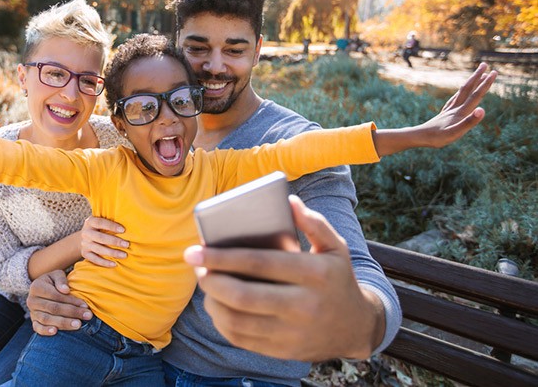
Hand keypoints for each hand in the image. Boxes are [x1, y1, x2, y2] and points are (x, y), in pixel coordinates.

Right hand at [26, 270, 92, 335]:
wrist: (43, 289)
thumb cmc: (53, 281)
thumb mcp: (57, 275)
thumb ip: (61, 280)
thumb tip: (65, 290)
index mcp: (36, 287)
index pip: (56, 295)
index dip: (71, 301)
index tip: (85, 305)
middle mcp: (32, 300)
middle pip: (53, 308)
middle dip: (72, 312)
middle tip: (87, 316)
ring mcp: (32, 312)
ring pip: (47, 319)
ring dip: (63, 323)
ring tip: (78, 324)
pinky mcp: (34, 322)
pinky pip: (38, 328)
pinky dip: (45, 331)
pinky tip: (55, 332)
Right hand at [80, 216, 127, 267]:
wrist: (85, 236)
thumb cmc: (100, 227)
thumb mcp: (102, 220)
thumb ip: (111, 220)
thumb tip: (129, 223)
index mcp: (90, 222)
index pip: (100, 223)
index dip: (111, 226)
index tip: (123, 230)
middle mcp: (86, 232)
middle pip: (100, 237)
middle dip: (115, 241)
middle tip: (127, 244)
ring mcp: (84, 244)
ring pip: (98, 249)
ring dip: (112, 253)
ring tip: (124, 255)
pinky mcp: (84, 253)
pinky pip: (94, 259)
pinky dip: (104, 262)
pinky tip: (114, 264)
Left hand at [184, 195, 383, 360]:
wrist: (356, 327)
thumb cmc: (337, 279)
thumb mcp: (336, 247)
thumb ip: (314, 223)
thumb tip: (289, 200)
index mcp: (315, 274)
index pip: (260, 263)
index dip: (223, 257)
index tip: (197, 250)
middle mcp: (304, 306)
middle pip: (243, 296)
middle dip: (211, 280)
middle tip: (196, 266)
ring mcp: (293, 333)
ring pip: (237, 321)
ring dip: (212, 302)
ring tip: (206, 283)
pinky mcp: (283, 351)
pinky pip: (241, 339)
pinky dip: (222, 322)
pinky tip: (216, 305)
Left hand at [417, 62, 496, 146]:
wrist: (419, 137)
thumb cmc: (437, 138)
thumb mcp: (455, 133)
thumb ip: (469, 122)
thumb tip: (482, 110)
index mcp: (460, 112)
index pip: (476, 95)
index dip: (486, 84)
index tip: (494, 72)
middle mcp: (455, 108)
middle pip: (467, 89)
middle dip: (477, 77)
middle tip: (484, 64)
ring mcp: (449, 110)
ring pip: (461, 93)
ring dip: (470, 83)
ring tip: (477, 75)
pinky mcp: (444, 114)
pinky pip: (453, 100)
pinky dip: (459, 94)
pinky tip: (459, 94)